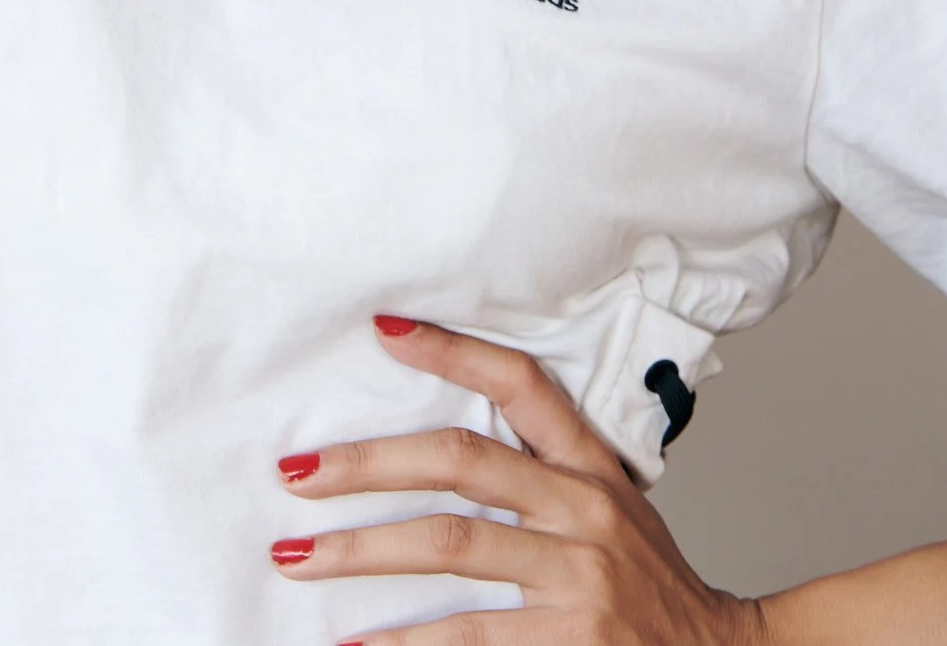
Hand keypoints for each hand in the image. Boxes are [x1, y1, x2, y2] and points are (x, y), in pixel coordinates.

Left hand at [269, 314, 766, 645]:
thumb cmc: (648, 586)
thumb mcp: (612, 510)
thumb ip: (544, 474)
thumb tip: (438, 449)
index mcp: (591, 468)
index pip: (521, 384)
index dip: (454, 351)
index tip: (386, 331)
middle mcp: (583, 510)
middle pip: (459, 461)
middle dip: (368, 464)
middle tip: (298, 473)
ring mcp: (577, 576)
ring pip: (449, 543)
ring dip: (362, 551)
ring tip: (300, 555)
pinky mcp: (568, 641)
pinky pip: (467, 635)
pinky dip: (403, 641)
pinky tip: (355, 643)